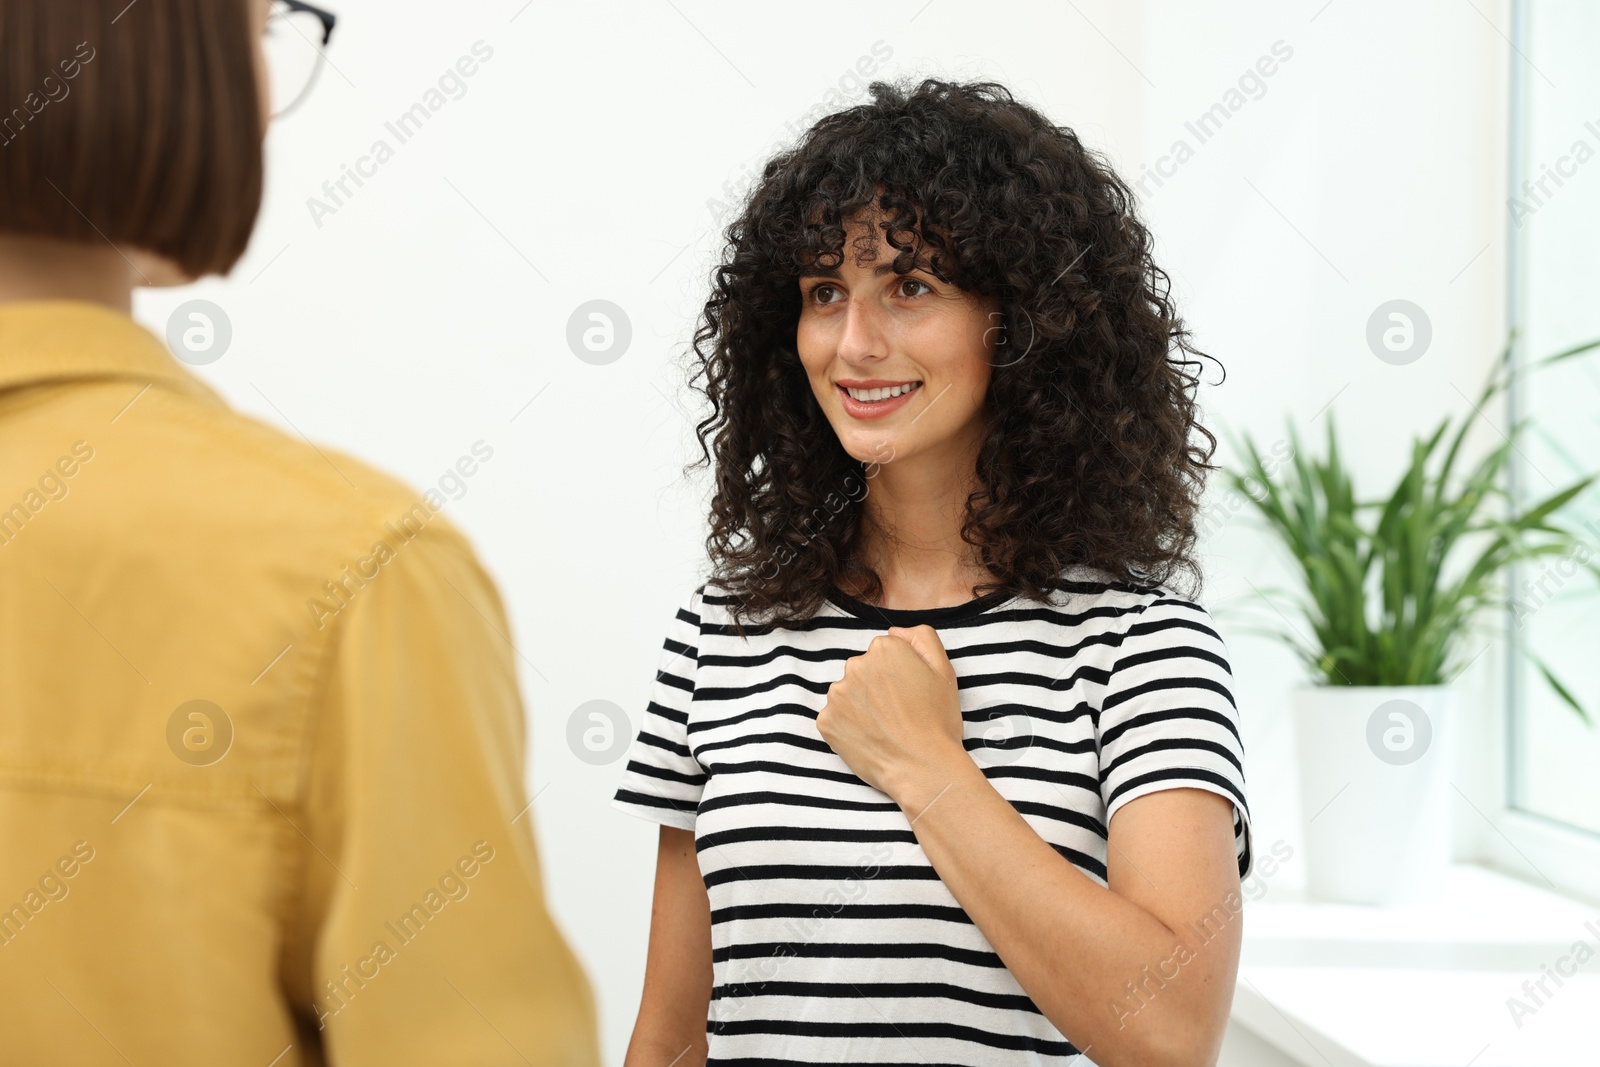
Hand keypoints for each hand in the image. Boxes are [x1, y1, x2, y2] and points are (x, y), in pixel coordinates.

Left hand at [816, 624, 968, 802]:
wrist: (923, 769)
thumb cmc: (937, 722)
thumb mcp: (944, 670)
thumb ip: (922, 638)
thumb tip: (895, 631)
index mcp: (884, 648)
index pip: (884, 653)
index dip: (899, 674)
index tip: (910, 694)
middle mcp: (855, 665)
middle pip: (863, 671)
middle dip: (876, 687)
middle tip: (899, 713)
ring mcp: (837, 695)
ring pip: (848, 694)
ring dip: (861, 706)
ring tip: (885, 728)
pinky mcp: (826, 722)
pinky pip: (835, 718)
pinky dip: (848, 727)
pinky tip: (869, 739)